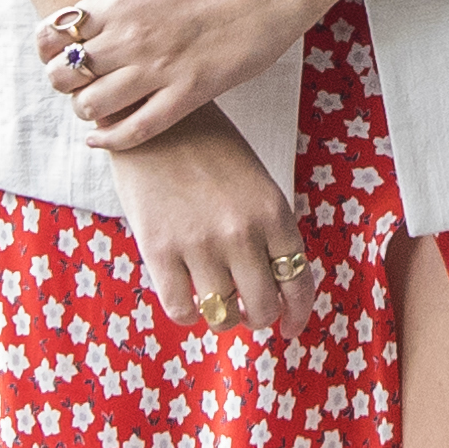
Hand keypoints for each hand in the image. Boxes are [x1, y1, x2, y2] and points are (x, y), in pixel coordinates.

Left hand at [33, 0, 328, 151]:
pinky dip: (110, 140)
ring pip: (91, 105)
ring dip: (85, 110)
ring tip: (94, 108)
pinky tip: (101, 140)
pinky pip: (135, 130)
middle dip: (62, 83)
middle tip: (75, 84)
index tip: (54, 55)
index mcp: (120, 0)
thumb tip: (95, 13)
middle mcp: (131, 35)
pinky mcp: (189, 93)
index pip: (55, 33)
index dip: (46, 50)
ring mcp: (159, 67)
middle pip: (65, 74)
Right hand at [111, 113, 309, 332]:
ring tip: (215, 306)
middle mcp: (242, 232)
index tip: (290, 328)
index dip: (297, 315)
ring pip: (222, 315)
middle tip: (247, 313)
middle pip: (262, 308)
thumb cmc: (205, 147)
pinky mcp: (160, 249)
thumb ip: (267, 228)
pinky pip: (181, 309)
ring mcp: (200, 243)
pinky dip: (189, 315)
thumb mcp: (254, 180)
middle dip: (258, 318)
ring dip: (222, 318)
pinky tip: (187, 298)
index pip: (298, 282)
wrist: (150, 119)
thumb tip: (275, 284)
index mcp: (273, 212)